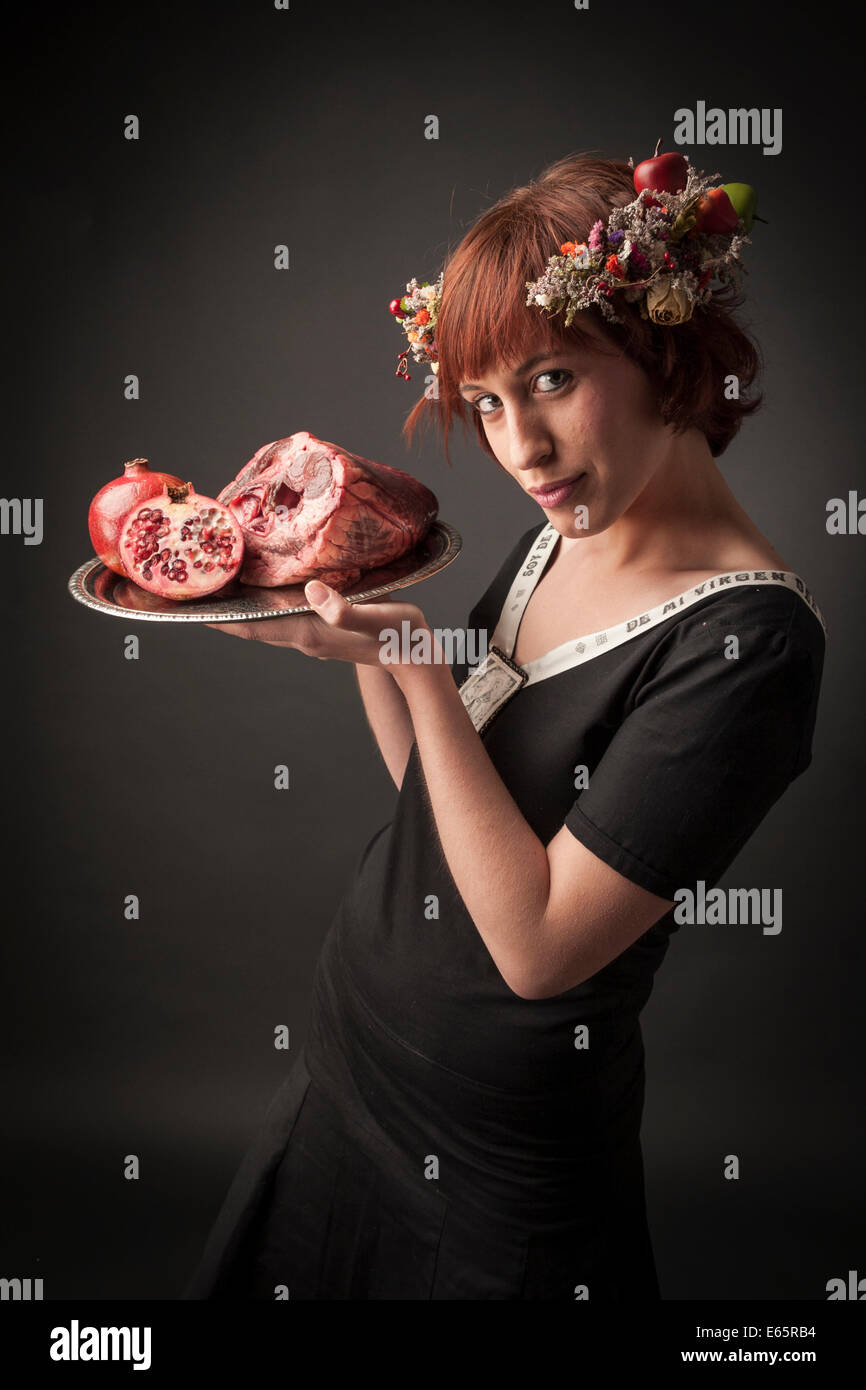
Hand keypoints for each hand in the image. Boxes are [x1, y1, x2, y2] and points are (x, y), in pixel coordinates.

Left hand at [206, 579, 431, 668]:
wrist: (419, 659)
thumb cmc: (401, 637)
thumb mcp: (376, 617)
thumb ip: (344, 608)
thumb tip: (312, 590)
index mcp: (307, 632)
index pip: (250, 626)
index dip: (218, 617)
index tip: (188, 607)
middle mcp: (303, 636)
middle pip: (249, 624)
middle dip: (221, 608)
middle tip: (194, 586)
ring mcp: (312, 634)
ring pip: (263, 620)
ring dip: (240, 606)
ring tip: (218, 583)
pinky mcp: (324, 628)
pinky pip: (282, 615)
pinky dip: (263, 602)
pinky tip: (261, 585)